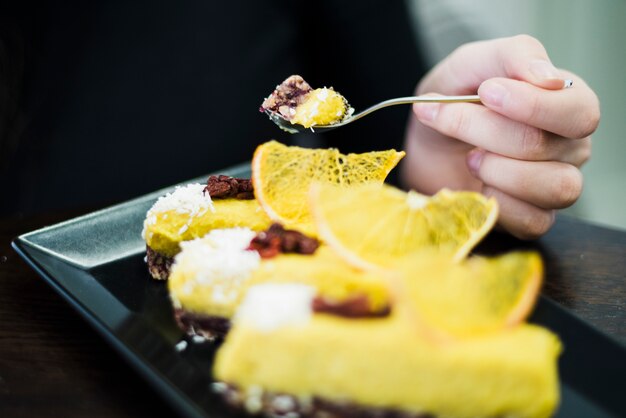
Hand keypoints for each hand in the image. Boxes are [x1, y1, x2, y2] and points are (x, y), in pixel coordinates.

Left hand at [401, 35, 598, 238]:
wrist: (426, 140)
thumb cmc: (455, 98)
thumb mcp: (472, 63)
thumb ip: (513, 56)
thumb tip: (549, 78)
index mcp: (568, 102)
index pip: (579, 111)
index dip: (531, 105)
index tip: (486, 92)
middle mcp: (571, 145)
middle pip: (547, 147)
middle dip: (487, 132)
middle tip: (452, 119)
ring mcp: (556, 184)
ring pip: (553, 187)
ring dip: (495, 170)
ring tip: (469, 157)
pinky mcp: (535, 218)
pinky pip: (534, 221)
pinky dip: (498, 204)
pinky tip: (478, 186)